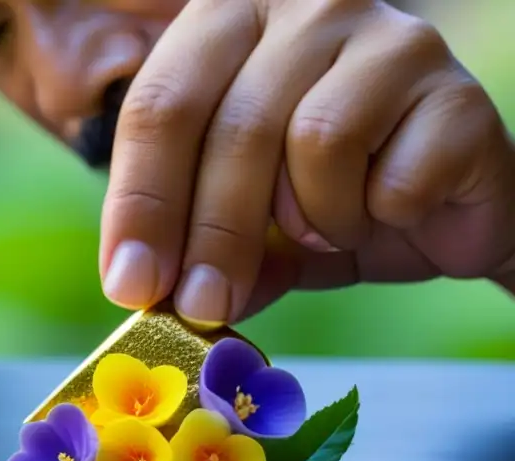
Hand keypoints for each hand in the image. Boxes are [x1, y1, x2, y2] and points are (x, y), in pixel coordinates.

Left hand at [100, 0, 514, 323]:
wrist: (435, 215)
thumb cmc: (320, 202)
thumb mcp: (240, 226)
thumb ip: (189, 241)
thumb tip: (138, 286)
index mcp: (232, 22)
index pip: (161, 104)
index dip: (139, 201)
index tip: (131, 284)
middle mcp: (307, 9)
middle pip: (235, 127)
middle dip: (211, 236)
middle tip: (202, 307)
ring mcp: (388, 37)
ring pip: (315, 139)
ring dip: (312, 218)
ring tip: (326, 229)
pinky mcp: (453, 89)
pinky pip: (392, 174)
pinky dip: (378, 217)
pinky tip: (387, 212)